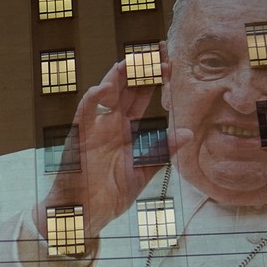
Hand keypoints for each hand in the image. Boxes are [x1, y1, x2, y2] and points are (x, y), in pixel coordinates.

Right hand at [38, 45, 184, 239]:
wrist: (81, 215)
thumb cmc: (106, 196)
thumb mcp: (141, 173)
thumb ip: (161, 152)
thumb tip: (187, 133)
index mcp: (124, 129)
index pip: (140, 95)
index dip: (154, 78)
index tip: (171, 63)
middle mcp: (108, 123)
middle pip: (124, 87)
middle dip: (139, 68)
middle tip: (157, 51)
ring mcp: (93, 128)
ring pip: (104, 94)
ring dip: (117, 77)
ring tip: (133, 61)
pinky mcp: (79, 139)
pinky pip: (83, 114)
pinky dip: (92, 100)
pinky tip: (104, 88)